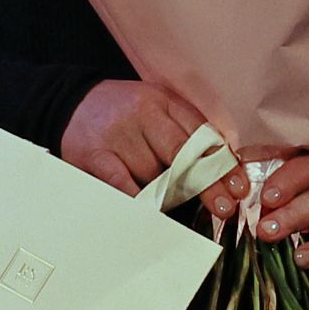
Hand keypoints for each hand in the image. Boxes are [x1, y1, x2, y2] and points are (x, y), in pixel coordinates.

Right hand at [62, 78, 234, 203]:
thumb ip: (186, 132)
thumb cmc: (123, 114)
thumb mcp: (157, 110)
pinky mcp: (96, 154)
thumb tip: (224, 171)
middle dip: (207, 185)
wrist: (70, 103)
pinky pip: (126, 185)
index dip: (223, 165)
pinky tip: (151, 209)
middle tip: (222, 208)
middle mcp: (142, 112)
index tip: (238, 188)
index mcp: (163, 100)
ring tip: (166, 196)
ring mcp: (118, 134)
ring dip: (166, 192)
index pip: (201, 135)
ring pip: (155, 175)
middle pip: (184, 155)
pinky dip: (141, 200)